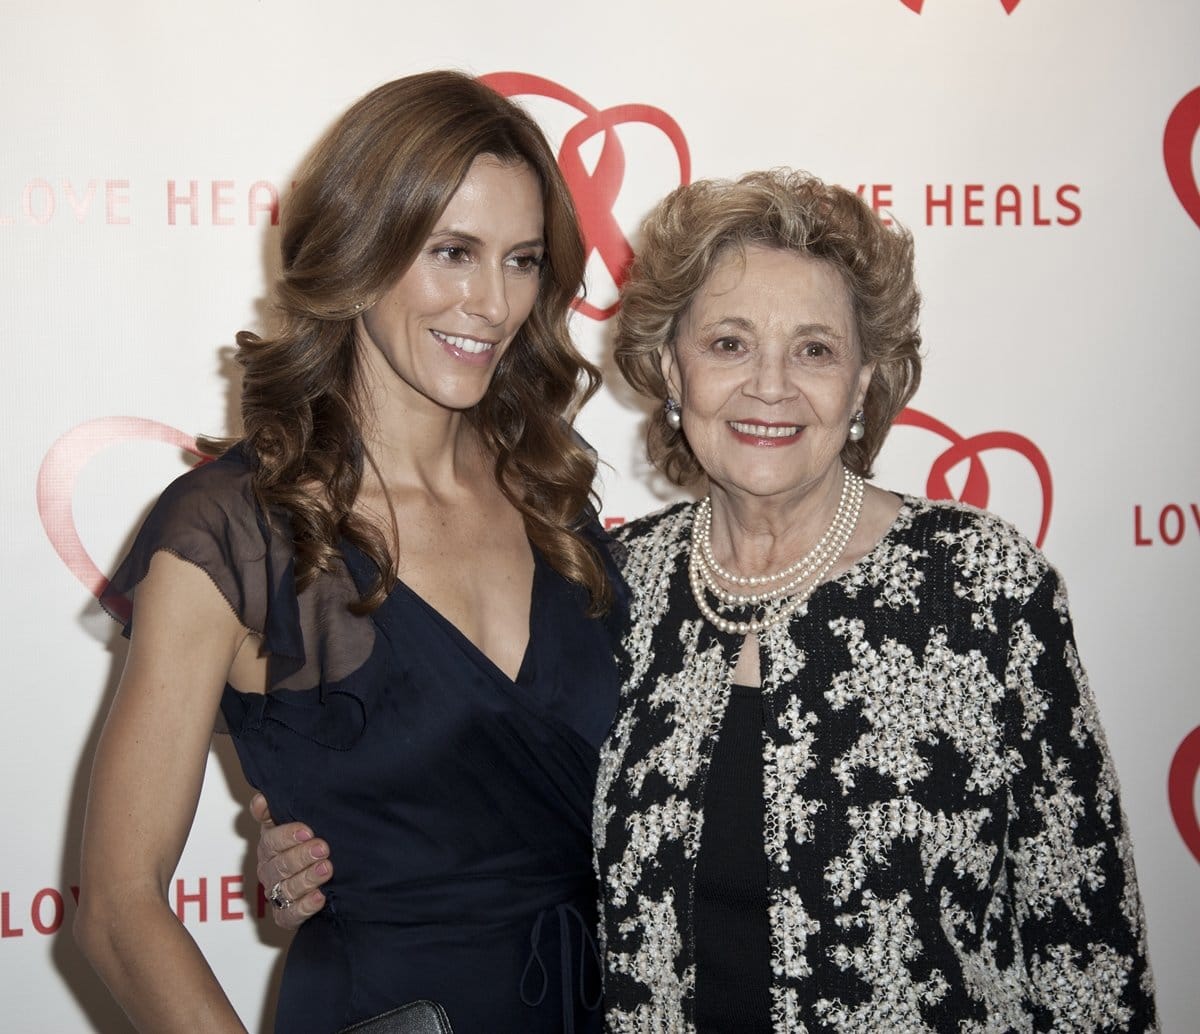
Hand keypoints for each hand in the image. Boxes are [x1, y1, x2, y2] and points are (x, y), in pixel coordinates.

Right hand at [251, 791, 331, 929]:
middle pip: (279, 866)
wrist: (322, 878)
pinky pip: (290, 915)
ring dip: (307, 879)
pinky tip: (320, 897)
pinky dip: (306, 907)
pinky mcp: (286, 916)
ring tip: (327, 869)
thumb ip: (274, 810)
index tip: (308, 830)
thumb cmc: (306, 843)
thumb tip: (261, 799)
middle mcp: (268, 871)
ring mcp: (276, 895)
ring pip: (286, 889)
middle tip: (323, 848)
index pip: (271, 841)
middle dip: (302, 857)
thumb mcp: (292, 822)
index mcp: (269, 847)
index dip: (287, 836)